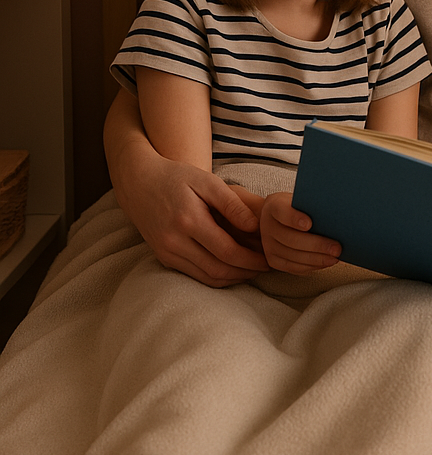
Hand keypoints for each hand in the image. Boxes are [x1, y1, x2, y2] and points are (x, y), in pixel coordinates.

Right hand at [113, 142, 270, 286]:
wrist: (139, 183)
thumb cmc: (177, 177)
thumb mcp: (207, 181)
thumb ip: (232, 204)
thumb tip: (254, 226)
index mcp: (188, 221)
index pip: (226, 251)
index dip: (251, 259)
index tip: (269, 259)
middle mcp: (174, 242)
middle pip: (218, 269)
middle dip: (246, 272)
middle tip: (266, 267)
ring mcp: (167, 252)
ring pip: (206, 277)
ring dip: (233, 278)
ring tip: (254, 270)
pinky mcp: (163, 257)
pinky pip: (194, 275)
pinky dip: (216, 276)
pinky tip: (232, 269)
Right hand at [259, 192, 341, 273]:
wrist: (279, 217)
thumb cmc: (297, 206)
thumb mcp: (302, 198)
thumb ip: (312, 204)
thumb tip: (336, 213)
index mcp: (274, 206)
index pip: (282, 211)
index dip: (295, 218)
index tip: (310, 223)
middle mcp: (267, 226)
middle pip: (291, 239)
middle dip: (316, 245)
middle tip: (336, 248)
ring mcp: (268, 245)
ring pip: (293, 255)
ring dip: (316, 259)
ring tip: (335, 258)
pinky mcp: (273, 259)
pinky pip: (292, 267)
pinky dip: (310, 266)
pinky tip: (325, 263)